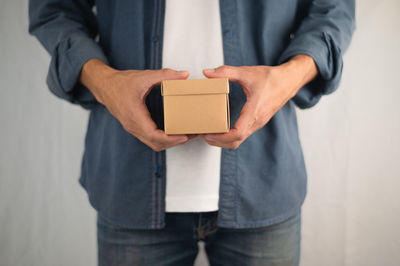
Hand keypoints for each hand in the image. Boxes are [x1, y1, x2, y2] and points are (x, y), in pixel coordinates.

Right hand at [80, 58, 192, 150]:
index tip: (184, 137)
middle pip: (156, 143)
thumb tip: (184, 75)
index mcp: (135, 115)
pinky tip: (173, 132)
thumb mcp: (144, 76)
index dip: (170, 139)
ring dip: (169, 143)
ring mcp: (133, 128)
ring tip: (185, 136)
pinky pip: (150, 139)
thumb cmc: (121, 82)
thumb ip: (165, 75)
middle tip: (191, 136)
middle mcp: (133, 126)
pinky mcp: (135, 128)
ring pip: (153, 144)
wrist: (104, 86)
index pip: (154, 135)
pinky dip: (163, 140)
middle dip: (174, 142)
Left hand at [200, 54, 317, 148]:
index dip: (221, 137)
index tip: (208, 133)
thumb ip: (226, 72)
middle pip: (235, 142)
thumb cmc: (271, 78)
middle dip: (217, 142)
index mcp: (254, 111)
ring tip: (208, 133)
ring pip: (238, 141)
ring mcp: (257, 123)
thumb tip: (207, 72)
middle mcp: (257, 121)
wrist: (289, 81)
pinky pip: (242, 135)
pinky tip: (219, 129)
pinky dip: (229, 137)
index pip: (238, 133)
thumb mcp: (247, 72)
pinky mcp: (256, 122)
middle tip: (202, 134)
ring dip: (223, 141)